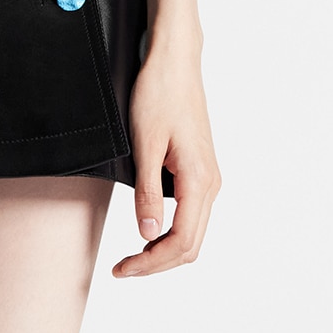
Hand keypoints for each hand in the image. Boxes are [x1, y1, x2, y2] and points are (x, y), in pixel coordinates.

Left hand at [113, 35, 219, 278]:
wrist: (174, 63)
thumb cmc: (158, 95)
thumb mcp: (144, 144)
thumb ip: (147, 192)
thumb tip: (147, 234)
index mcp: (199, 180)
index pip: (180, 241)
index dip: (151, 262)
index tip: (122, 268)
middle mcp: (210, 183)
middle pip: (190, 245)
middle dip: (157, 264)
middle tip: (122, 269)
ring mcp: (208, 178)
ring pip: (192, 233)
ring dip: (164, 251)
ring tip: (132, 257)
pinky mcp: (200, 172)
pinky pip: (191, 216)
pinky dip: (171, 233)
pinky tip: (148, 231)